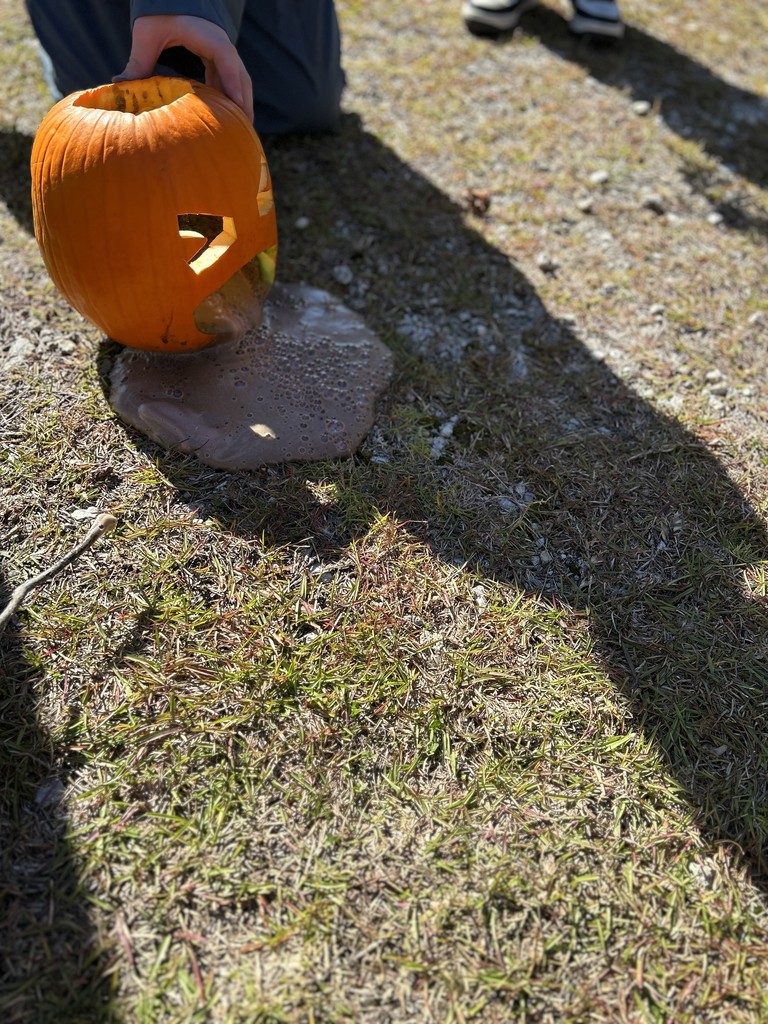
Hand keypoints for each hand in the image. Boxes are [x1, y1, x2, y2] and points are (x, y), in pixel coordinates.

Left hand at [113, 15, 253, 120]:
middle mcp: (220, 44)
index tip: (236, 103)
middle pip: (240, 75)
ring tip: (241, 129)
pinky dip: (231, 97)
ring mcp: (221, 53)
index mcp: (206, 36)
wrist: (168, 1)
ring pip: (238, 80)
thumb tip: (119, 85)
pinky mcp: (217, 60)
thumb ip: (137, 60)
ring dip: (241, 102)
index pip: (226, 58)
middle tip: (245, 128)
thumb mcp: (146, 35)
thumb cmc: (158, 15)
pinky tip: (227, 118)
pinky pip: (229, 80)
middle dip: (244, 101)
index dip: (233, 81)